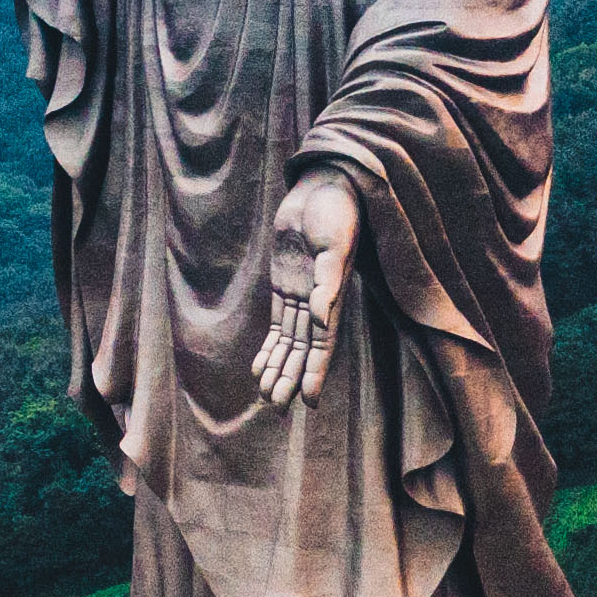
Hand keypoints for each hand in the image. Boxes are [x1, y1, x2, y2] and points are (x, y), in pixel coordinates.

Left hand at [252, 171, 357, 406]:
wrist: (323, 187)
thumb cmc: (337, 212)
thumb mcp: (335, 244)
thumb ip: (329, 282)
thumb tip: (321, 317)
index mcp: (332, 298)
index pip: (322, 345)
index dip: (315, 373)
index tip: (307, 402)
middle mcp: (318, 303)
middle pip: (302, 350)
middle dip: (290, 378)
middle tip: (277, 409)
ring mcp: (300, 296)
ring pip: (288, 342)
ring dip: (279, 368)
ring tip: (266, 397)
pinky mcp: (285, 285)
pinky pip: (277, 324)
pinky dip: (269, 346)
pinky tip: (259, 367)